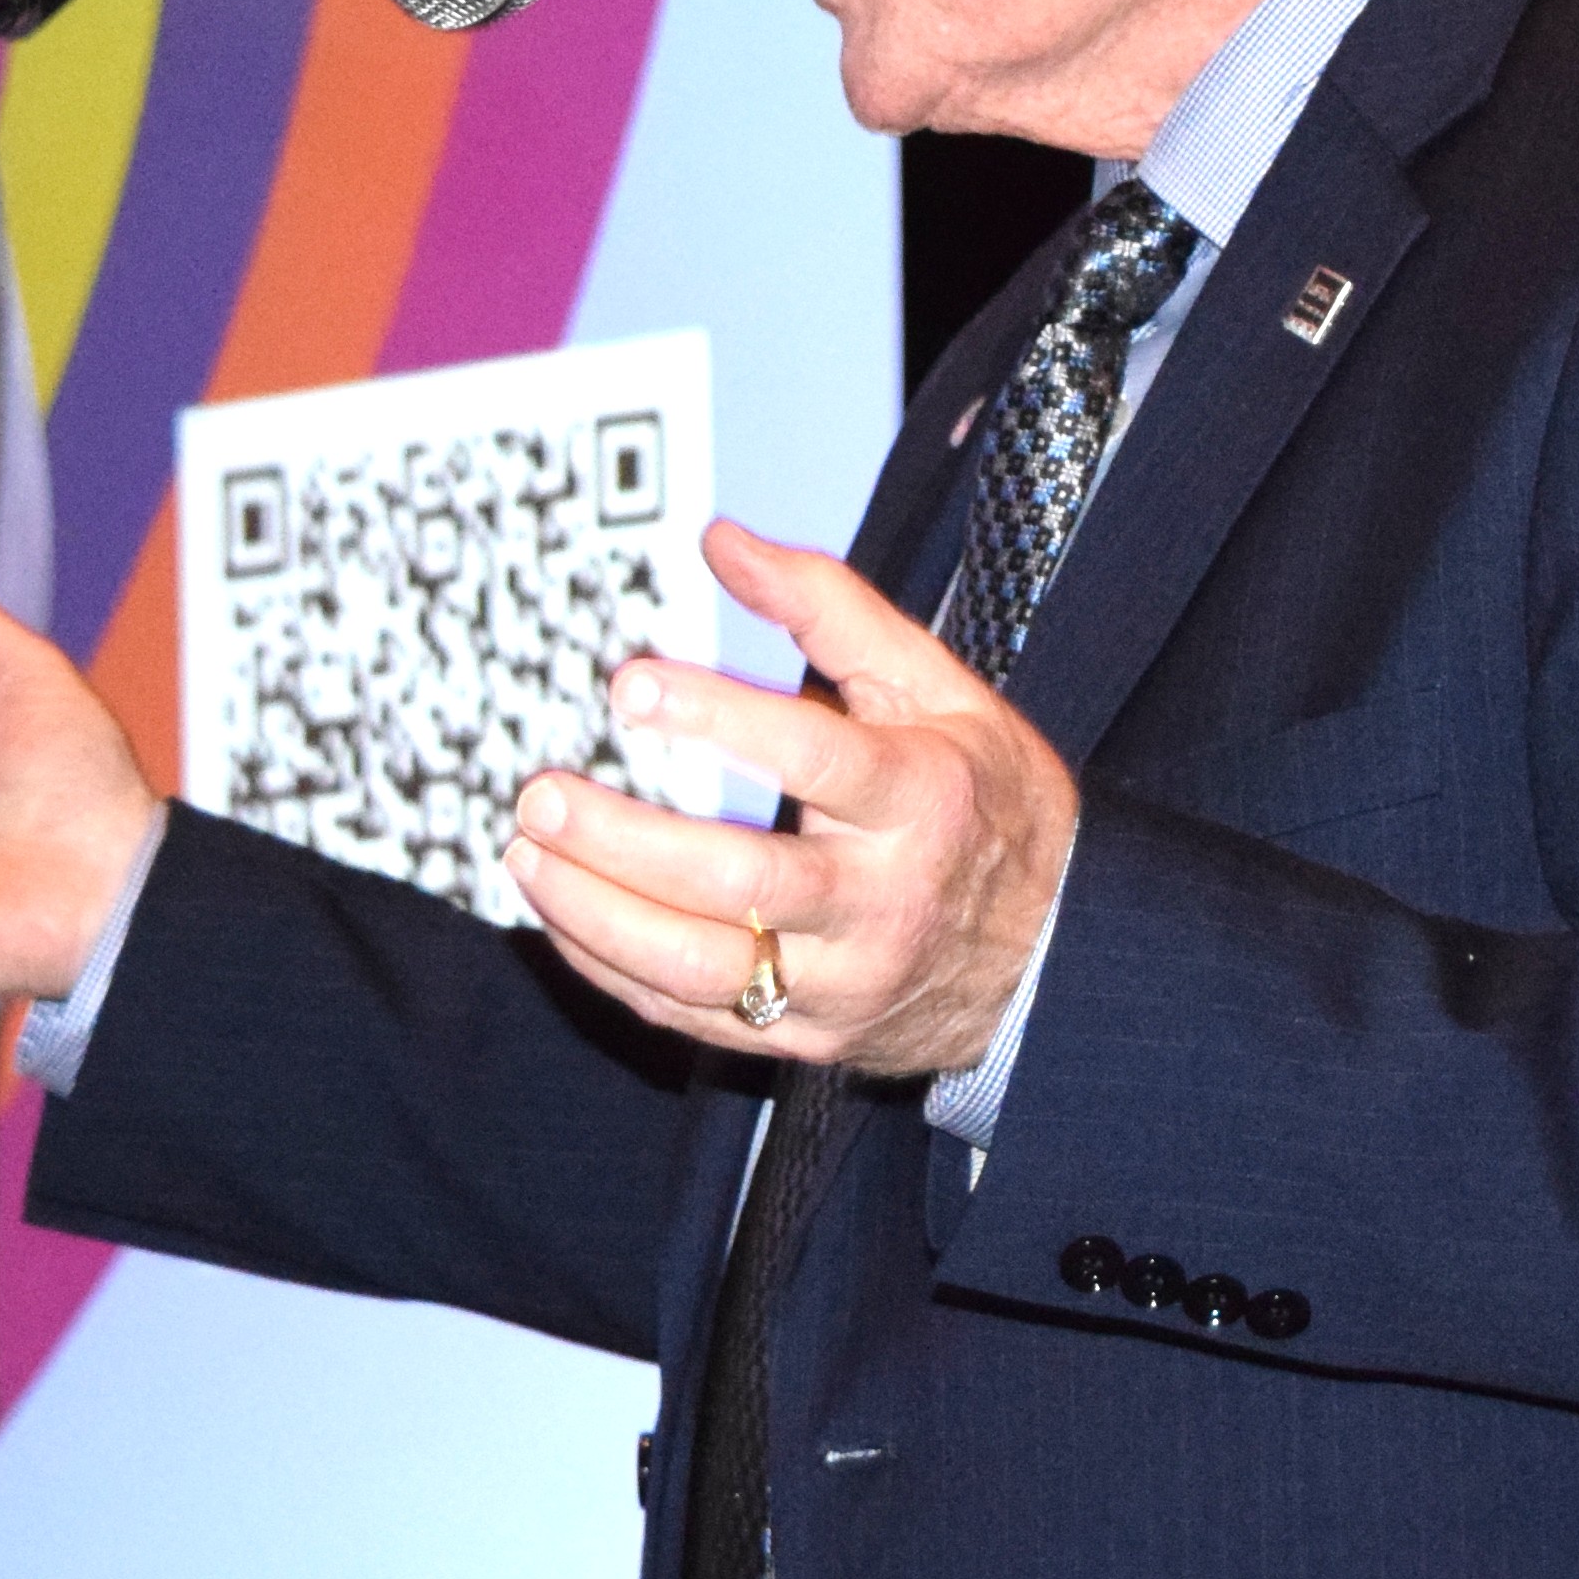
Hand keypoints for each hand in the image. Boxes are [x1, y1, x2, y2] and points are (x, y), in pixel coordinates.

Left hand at [504, 519, 1076, 1075]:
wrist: (1052, 949)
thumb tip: (722, 541)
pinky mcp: (810, 1036)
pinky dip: (614, 969)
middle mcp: (884, 899)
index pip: (814, 755)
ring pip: (703, 966)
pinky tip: (561, 916)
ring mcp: (845, 980)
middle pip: (740, 880)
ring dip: (597, 913)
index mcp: (921, 798)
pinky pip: (694, 1017)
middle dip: (624, 839)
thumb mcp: (935, 685)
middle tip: (542, 790)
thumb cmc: (983, 797)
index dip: (718, 716)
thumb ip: (829, 607)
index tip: (629, 682)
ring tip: (526, 852)